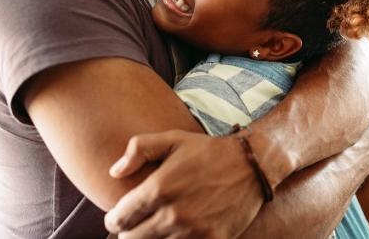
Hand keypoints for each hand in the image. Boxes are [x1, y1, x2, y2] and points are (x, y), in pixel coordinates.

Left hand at [104, 130, 262, 238]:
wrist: (253, 166)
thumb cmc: (210, 151)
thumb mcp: (173, 139)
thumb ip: (138, 149)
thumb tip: (114, 172)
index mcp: (158, 189)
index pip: (118, 219)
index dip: (115, 219)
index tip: (121, 216)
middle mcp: (173, 214)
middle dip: (131, 231)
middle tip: (139, 224)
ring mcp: (192, 232)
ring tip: (158, 229)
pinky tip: (177, 234)